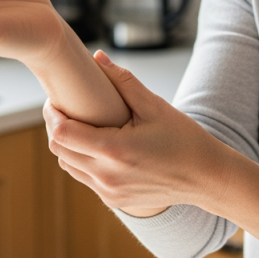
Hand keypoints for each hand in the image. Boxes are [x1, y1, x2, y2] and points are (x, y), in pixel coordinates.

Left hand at [44, 50, 234, 215]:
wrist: (206, 178)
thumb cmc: (184, 140)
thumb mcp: (155, 106)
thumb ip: (123, 81)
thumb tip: (98, 57)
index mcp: (115, 151)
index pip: (63, 134)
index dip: (52, 115)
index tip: (54, 100)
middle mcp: (107, 176)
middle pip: (59, 150)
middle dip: (55, 127)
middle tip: (62, 108)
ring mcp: (109, 192)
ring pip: (67, 166)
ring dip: (66, 145)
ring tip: (77, 124)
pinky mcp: (114, 200)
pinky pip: (84, 178)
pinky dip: (80, 159)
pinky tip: (93, 143)